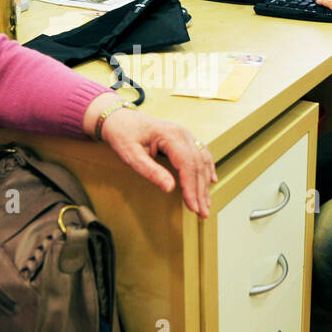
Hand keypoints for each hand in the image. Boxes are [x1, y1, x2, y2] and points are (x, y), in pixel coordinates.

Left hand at [89, 96, 216, 216]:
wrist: (120, 119)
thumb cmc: (123, 135)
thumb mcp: (131, 156)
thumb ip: (150, 171)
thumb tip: (169, 188)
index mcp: (170, 136)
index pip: (188, 165)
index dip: (192, 188)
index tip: (193, 207)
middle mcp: (183, 133)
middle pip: (198, 165)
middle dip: (201, 191)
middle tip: (202, 213)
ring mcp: (186, 134)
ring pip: (203, 161)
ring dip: (205, 183)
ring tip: (205, 204)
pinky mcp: (185, 138)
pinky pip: (202, 154)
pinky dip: (207, 169)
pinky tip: (211, 181)